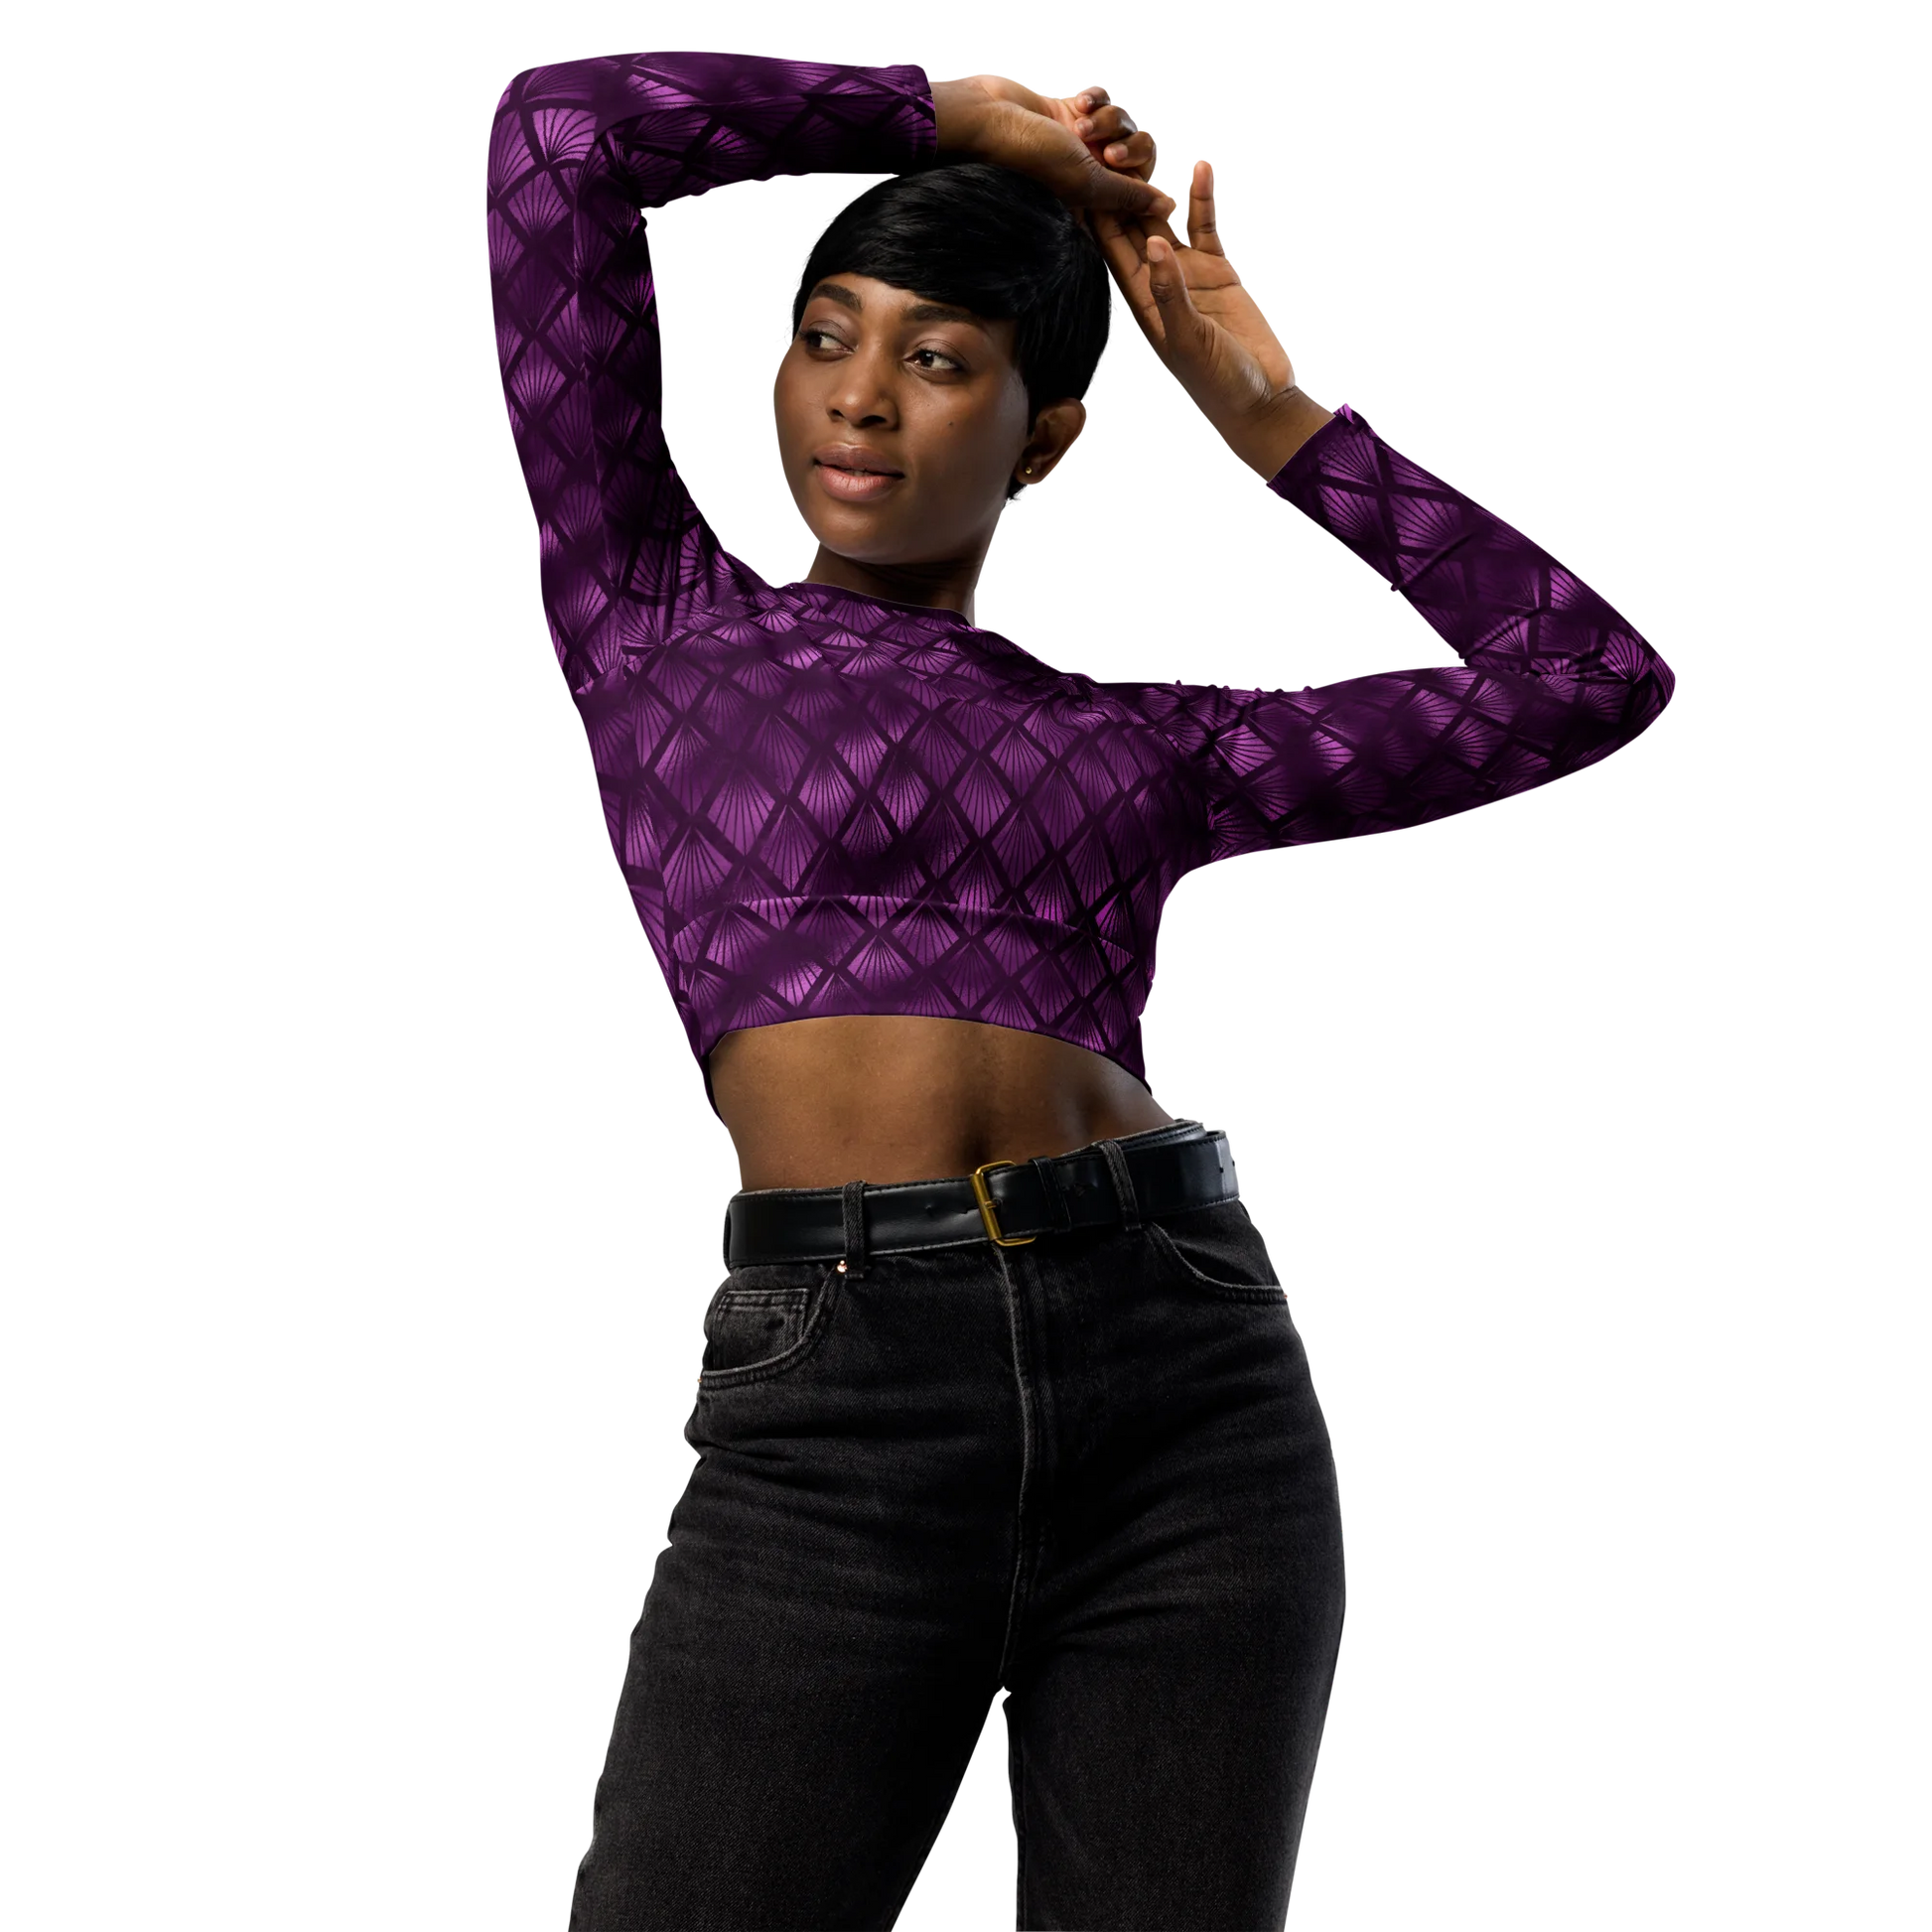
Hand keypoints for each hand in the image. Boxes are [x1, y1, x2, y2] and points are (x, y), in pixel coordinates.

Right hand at [932, 71, 1178, 228]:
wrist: (990, 116)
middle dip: (1129, 143)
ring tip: (1078, 123)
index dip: (1141, 178)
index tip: (1125, 172)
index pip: (1141, 190)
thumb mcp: (1088, 182)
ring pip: (1124, 118)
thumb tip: (1168, 206)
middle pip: (1141, 150)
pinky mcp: (1071, 109)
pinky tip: (1075, 102)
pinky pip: (1104, 95)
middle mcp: (1091, 171)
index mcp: (1095, 200)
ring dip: (1106, 117)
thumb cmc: (1033, 156)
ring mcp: (1081, 139)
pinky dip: (1094, 95)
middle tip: (1106, 151)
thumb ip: (1130, 194)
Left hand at [1090, 158, 1302, 457]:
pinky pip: (1207, 225)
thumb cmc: (1216, 384)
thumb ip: (1170, 295)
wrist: (1260, 398)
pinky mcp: (1219, 269)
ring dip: (1157, 184)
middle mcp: (1157, 282)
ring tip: (1146, 143)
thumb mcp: (1188, 343)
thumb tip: (1152, 243)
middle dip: (1119, 189)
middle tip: (1104, 142)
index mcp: (1139, 303)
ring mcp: (1188, 273)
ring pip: (1166, 218)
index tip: (1079, 175)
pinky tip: (1201, 165)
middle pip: (1131, 226)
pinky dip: (1204, 197)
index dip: (1095, 214)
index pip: (1109, 251)